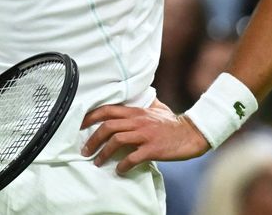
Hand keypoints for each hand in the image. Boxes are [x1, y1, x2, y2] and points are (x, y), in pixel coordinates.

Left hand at [81, 99, 209, 174]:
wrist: (192, 133)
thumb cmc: (172, 123)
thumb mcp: (156, 109)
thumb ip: (142, 105)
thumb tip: (133, 101)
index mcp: (136, 111)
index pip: (108, 110)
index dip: (91, 117)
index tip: (79, 125)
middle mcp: (138, 121)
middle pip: (107, 127)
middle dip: (92, 139)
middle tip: (85, 150)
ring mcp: (145, 135)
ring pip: (116, 141)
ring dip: (103, 153)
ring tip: (97, 162)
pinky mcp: (152, 149)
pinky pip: (132, 157)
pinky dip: (122, 165)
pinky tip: (119, 170)